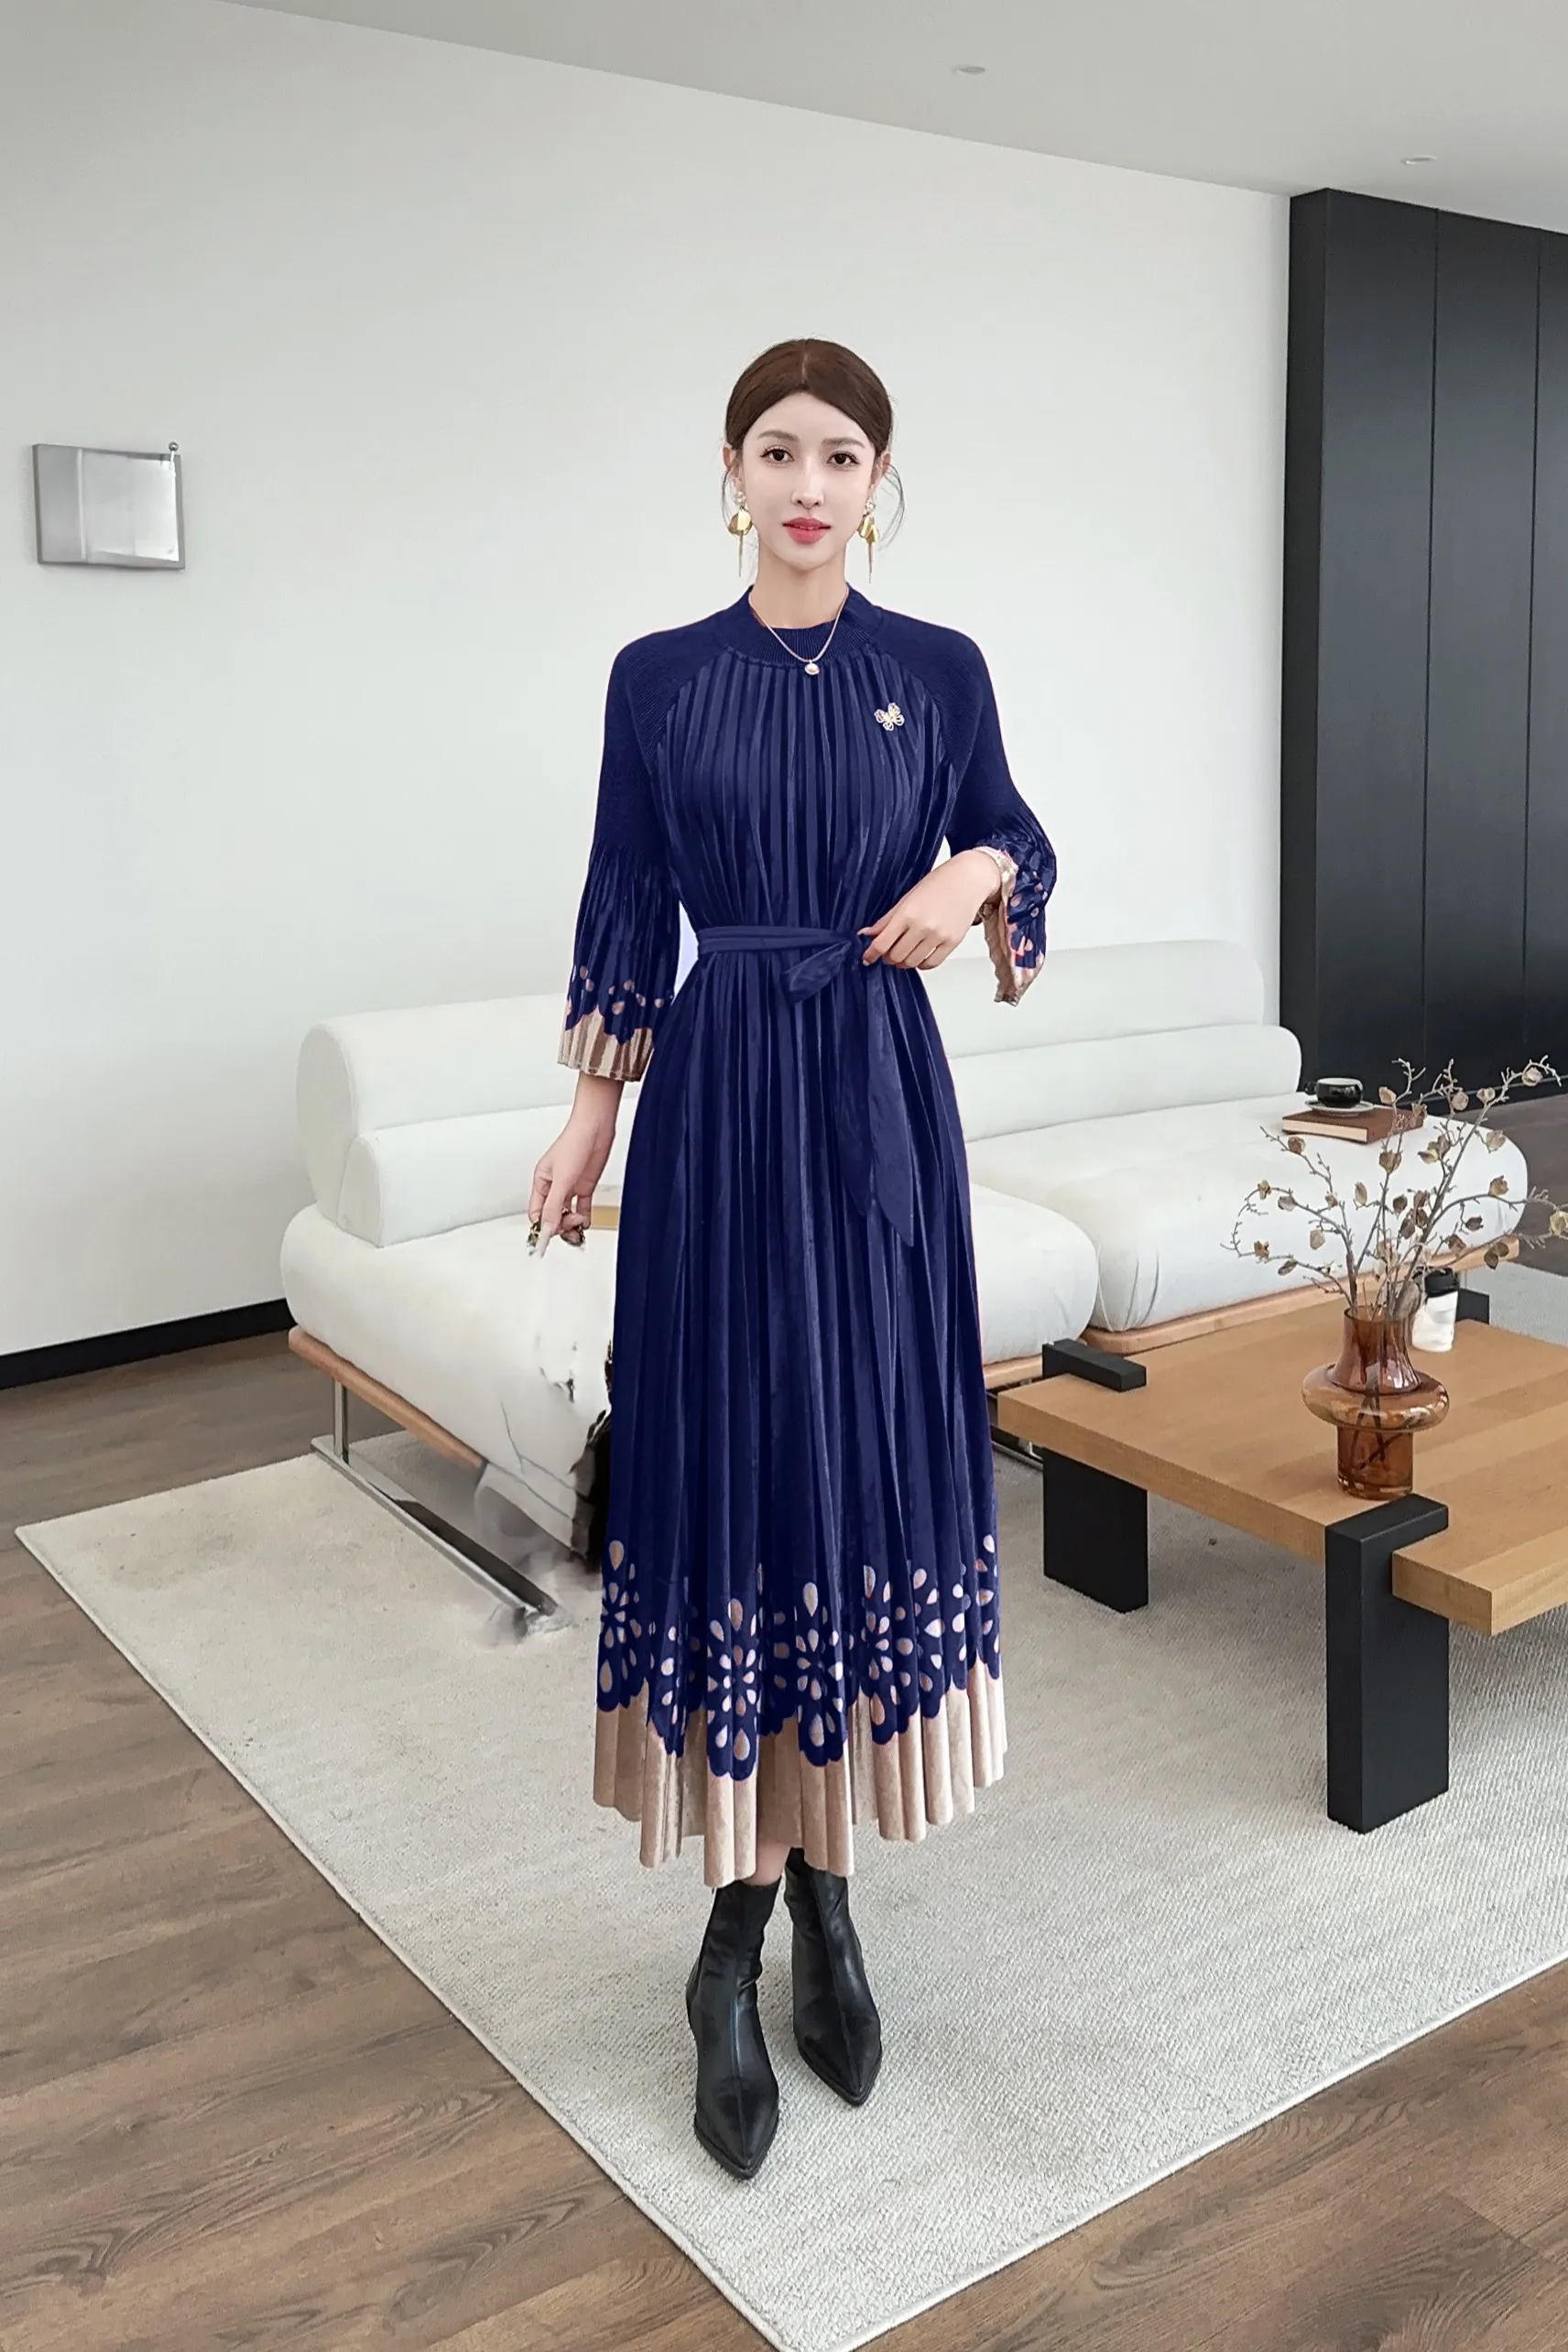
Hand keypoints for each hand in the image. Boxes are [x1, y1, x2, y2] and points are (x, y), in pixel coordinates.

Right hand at [528, 1100, 616, 1257]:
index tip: (548, 1238)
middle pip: (552, 1216)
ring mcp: (570, 1187)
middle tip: (571, 1224)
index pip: (536, 1212)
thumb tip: (546, 1228)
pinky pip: (582, 1208)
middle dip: (560, 1224)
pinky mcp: (585, 1187)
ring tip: (580, 1223)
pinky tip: (585, 1221)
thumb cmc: (575, 1142)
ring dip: (573, 1223)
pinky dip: (584, 1217)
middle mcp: (554, 1186)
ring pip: (567, 1214)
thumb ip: (554, 1206)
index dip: (542, 1226)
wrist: (597, 1128)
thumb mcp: (562, 1179)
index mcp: (541, 1182)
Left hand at [858, 849, 999, 970]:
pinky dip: (921, 964)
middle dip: (888, 957)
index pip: (882, 943)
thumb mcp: (907, 898)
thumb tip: (866, 934)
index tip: (867, 958)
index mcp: (907, 913)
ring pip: (911, 963)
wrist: (968, 879)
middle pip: (895, 956)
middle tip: (888, 952)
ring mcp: (938, 936)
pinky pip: (931, 964)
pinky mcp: (952, 942)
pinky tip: (918, 955)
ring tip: (904, 952)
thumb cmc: (938, 884)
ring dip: (903, 962)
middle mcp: (922, 926)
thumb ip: (886, 920)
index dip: (871, 954)